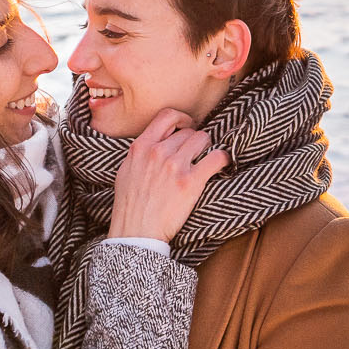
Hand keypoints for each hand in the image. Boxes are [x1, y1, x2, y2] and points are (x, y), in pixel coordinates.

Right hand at [108, 108, 229, 242]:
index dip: (182, 118)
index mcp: (141, 147)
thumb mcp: (126, 171)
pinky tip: (222, 164)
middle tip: (195, 154)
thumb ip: (141, 153)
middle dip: (193, 141)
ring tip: (204, 161)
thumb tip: (156, 142)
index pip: (167, 116)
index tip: (187, 126)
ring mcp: (175, 166)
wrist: (136, 232)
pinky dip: (222, 159)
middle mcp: (158, 152)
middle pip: (188, 131)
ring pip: (202, 139)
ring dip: (206, 148)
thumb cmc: (130, 205)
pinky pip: (216, 158)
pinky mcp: (191, 182)